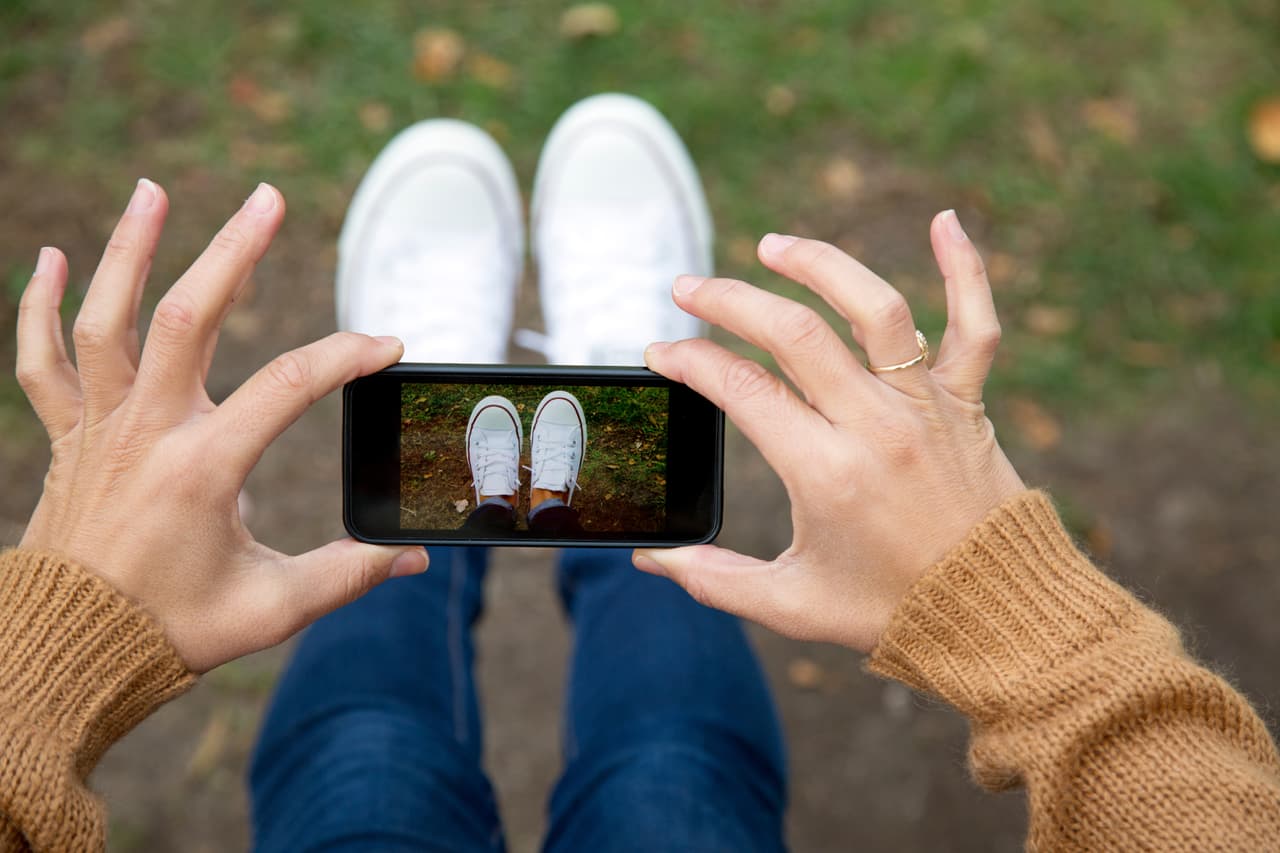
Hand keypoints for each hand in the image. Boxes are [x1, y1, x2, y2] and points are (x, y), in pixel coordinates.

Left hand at [15, 179, 426, 672]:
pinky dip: (40, 308)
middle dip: (232, 251)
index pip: (290, 386)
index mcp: (204, 469)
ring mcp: (99, 430)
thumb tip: (412, 557)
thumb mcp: (272, 608)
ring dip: (129, 251)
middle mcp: (147, 434)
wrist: (66, 651)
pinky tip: (52, 259)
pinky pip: (42, 362)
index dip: (348, 356)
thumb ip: (347, 574)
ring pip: (106, 321)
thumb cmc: (170, 630)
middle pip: (187, 318)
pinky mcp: (68, 440)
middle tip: (267, 198)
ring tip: (154, 191)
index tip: (388, 346)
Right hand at [635, 211, 1024, 651]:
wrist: (997, 619)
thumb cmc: (892, 610)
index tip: (662, 353)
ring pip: (875, 309)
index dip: (691, 363)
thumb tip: (651, 559)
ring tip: (773, 245)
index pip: (742, 390)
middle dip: (729, 301)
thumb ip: (714, 579)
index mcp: (827, 473)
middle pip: (794, 334)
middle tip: (688, 289)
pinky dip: (967, 270)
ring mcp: (927, 406)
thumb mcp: (792, 604)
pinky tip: (946, 222)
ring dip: (819, 266)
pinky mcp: (967, 403)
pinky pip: (976, 325)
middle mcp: (876, 426)